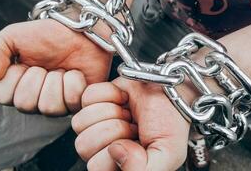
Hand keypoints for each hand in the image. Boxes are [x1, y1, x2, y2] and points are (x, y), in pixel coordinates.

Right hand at [0, 19, 111, 114]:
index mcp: (15, 87)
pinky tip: (75, 74)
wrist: (80, 33)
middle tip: (46, 66)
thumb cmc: (48, 36)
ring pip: (49, 107)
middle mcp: (34, 100)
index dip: (14, 77)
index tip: (24, 62)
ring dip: (56, 79)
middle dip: (37, 77)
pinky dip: (74, 81)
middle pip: (25, 104)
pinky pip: (72, 100)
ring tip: (61, 69)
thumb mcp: (13, 35)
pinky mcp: (77, 104)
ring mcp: (57, 105)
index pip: (3, 96)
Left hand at [73, 78, 189, 170]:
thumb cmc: (170, 118)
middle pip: (83, 145)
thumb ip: (142, 169)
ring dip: (110, 111)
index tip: (135, 141)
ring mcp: (96, 121)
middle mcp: (102, 144)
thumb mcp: (168, 153)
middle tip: (132, 125)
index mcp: (117, 162)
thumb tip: (114, 152)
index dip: (115, 151)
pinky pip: (86, 96)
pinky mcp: (94, 99)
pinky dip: (109, 93)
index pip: (95, 166)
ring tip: (127, 112)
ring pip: (79, 122)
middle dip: (113, 130)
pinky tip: (122, 97)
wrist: (171, 88)